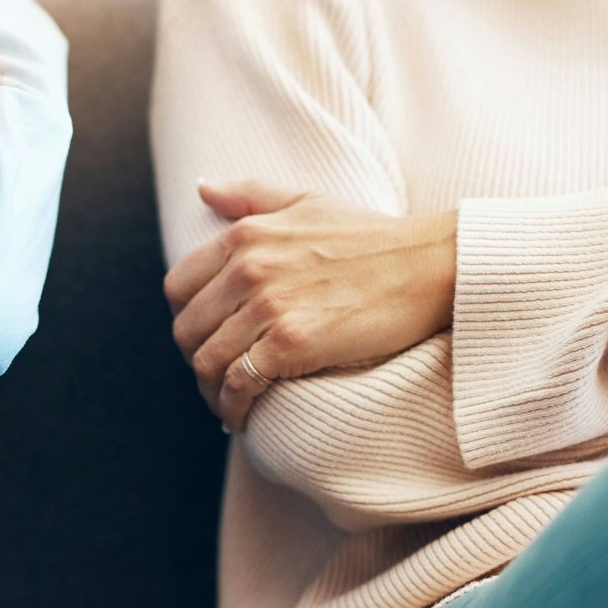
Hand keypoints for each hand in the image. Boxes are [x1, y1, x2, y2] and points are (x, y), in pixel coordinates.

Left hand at [162, 180, 456, 432]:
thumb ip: (250, 196)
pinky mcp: (291, 342)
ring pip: (208, 363)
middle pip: (187, 331)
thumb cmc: (373, 236)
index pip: (177, 288)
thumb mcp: (307, 201)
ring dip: (211, 391)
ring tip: (227, 404)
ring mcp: (268, 306)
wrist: (429, 264)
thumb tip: (203, 190)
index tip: (204, 339)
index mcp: (244, 236)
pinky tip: (242, 417)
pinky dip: (233, 407)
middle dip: (196, 361)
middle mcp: (247, 269)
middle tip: (216, 378)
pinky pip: (239, 384)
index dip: (186, 319)